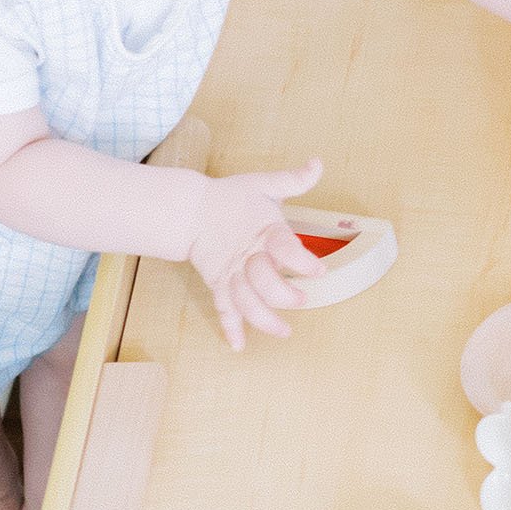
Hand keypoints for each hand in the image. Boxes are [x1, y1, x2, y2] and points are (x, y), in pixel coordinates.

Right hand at [188, 157, 325, 348]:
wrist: (191, 208)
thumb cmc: (232, 197)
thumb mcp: (264, 184)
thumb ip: (293, 179)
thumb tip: (318, 163)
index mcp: (263, 230)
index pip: (284, 247)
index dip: (302, 261)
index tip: (319, 272)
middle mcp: (247, 254)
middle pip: (263, 281)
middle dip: (283, 294)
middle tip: (302, 301)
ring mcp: (230, 272)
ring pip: (245, 300)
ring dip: (263, 319)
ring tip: (283, 332)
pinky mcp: (218, 283)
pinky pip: (223, 309)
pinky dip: (230, 328)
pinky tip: (238, 346)